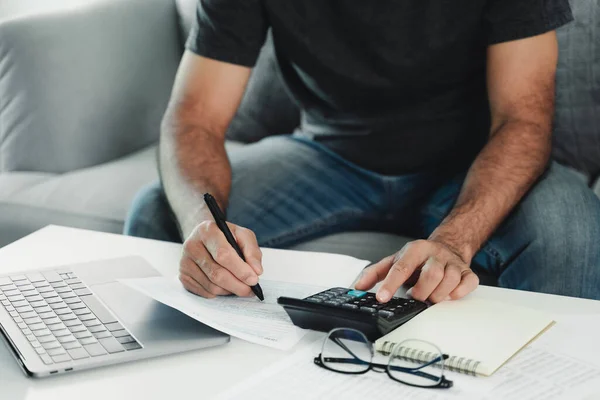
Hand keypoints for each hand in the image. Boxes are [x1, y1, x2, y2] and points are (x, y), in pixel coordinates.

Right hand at [179, 221, 262, 297]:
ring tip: (240, 285)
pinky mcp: (183, 276)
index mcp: (207, 230)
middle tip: (250, 290)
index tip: (254, 279)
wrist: (205, 238)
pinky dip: (220, 293)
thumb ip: (252, 251)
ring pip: (212, 286)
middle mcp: (191, 245)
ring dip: (230, 290)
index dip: (240, 269)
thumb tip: (256, 271)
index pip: (223, 254)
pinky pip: (205, 292)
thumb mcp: (243, 235)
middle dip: (238, 285)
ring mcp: (185, 262)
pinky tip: (226, 285)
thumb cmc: (226, 237)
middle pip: (217, 273)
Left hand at [354, 239, 478, 303]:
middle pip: (431, 274)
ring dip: (438, 294)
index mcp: (414, 249)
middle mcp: (435, 254)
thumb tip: (357, 287)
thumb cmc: (417, 258)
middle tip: (415, 297)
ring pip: (449, 279)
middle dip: (421, 291)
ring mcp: (452, 262)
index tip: (382, 298)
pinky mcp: (467, 272)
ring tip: (430, 297)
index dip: (391, 284)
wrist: (446, 246)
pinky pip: (468, 283)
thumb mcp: (394, 260)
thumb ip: (374, 273)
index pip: (401, 267)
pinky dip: (458, 292)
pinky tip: (449, 294)